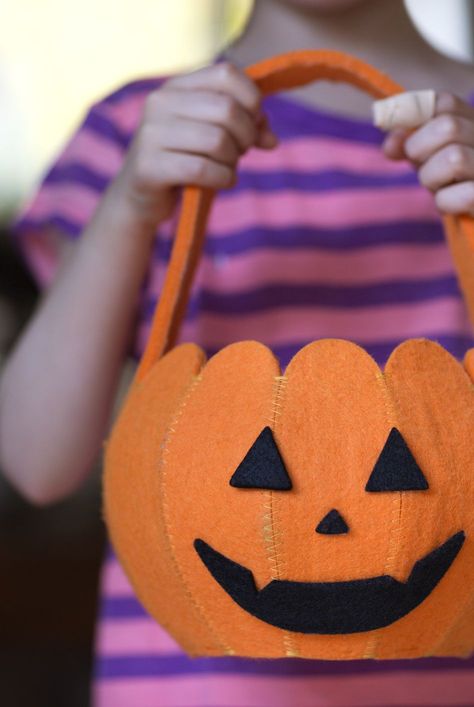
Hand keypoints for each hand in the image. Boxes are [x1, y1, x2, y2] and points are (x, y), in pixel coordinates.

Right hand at [114, 62, 277, 224]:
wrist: (141, 198)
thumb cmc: (183, 161)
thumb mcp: (212, 136)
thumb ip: (244, 127)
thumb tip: (271, 138)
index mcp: (175, 87)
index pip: (226, 74)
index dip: (252, 99)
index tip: (256, 123)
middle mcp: (159, 103)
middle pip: (227, 109)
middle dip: (246, 135)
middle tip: (242, 152)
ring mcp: (151, 134)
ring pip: (217, 141)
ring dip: (233, 160)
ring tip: (228, 168)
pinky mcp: (149, 166)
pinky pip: (202, 169)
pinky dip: (223, 178)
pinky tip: (222, 181)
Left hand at [382, 92, 473, 215]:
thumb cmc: (453, 183)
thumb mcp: (428, 158)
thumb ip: (409, 145)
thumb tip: (391, 143)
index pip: (446, 103)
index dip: (415, 119)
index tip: (406, 140)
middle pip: (447, 127)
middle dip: (419, 150)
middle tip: (423, 167)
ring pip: (453, 159)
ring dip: (432, 178)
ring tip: (440, 187)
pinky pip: (464, 196)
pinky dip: (446, 203)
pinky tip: (451, 205)